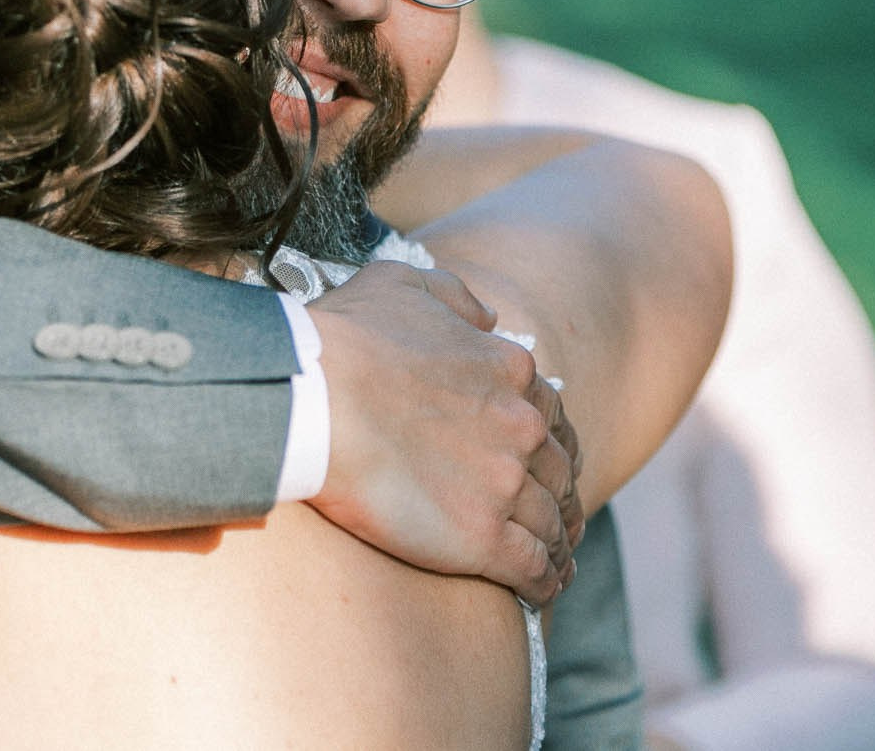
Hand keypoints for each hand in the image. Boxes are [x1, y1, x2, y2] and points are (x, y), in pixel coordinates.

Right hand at [305, 261, 579, 604]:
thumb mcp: (406, 285)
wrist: (313, 396)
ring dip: (559, 543)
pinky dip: (546, 582)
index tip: (545, 463)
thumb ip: (456, 298)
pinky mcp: (483, 537)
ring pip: (552, 523)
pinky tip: (544, 590)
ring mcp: (506, 484)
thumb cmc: (346, 339)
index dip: (551, 444)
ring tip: (557, 561)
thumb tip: (487, 318)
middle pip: (559, 473)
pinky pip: (535, 568)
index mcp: (510, 372)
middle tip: (558, 517)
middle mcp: (521, 427)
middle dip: (561, 496)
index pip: (552, 417)